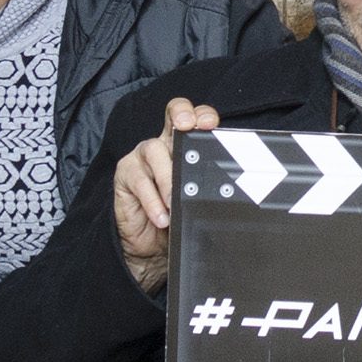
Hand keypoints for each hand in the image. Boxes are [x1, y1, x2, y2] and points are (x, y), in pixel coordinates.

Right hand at [116, 96, 215, 294]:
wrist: (152, 247)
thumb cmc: (178, 217)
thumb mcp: (197, 200)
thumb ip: (209, 187)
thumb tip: (235, 187)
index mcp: (184, 146)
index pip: (194, 118)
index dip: (202, 115)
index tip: (211, 124)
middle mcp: (164, 145)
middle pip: (172, 114)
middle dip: (183, 115)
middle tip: (189, 130)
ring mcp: (142, 157)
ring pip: (155, 151)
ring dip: (168, 177)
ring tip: (175, 201)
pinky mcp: (125, 175)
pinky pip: (138, 181)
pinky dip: (152, 201)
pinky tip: (161, 217)